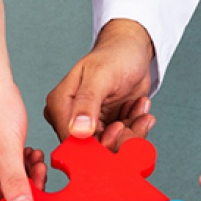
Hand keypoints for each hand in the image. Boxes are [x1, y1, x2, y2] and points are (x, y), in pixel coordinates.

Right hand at [44, 19, 155, 150]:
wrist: (133, 51)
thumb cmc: (114, 56)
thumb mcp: (100, 76)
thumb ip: (87, 103)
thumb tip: (78, 130)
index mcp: (60, 106)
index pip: (72, 141)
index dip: (96, 144)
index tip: (117, 129)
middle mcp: (72, 120)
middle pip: (95, 149)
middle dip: (120, 137)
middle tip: (134, 119)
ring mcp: (91, 127)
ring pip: (113, 147)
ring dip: (132, 130)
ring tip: (140, 107)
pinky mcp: (108, 129)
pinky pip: (124, 140)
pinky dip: (137, 126)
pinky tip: (140, 107)